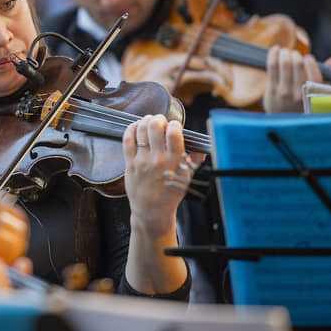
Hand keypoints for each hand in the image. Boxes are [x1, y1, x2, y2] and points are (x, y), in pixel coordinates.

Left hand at [122, 115, 203, 238]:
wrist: (152, 211)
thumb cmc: (170, 195)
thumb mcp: (188, 178)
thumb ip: (195, 161)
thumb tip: (203, 147)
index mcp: (174, 162)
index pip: (174, 133)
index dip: (175, 124)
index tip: (175, 126)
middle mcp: (158, 159)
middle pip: (155, 126)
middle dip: (159, 119)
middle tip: (161, 121)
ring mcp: (142, 160)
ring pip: (141, 130)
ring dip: (145, 121)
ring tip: (149, 122)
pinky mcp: (130, 163)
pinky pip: (127, 140)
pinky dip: (131, 129)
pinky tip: (136, 127)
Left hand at [263, 46, 330, 112]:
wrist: (283, 118)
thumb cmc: (301, 101)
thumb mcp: (316, 92)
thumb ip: (325, 76)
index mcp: (312, 95)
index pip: (315, 76)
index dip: (311, 63)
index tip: (308, 57)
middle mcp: (298, 94)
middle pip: (298, 65)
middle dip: (296, 55)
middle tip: (295, 54)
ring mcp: (284, 91)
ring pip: (284, 64)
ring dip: (285, 53)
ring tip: (285, 51)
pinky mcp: (272, 88)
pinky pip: (272, 66)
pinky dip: (273, 55)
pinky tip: (275, 49)